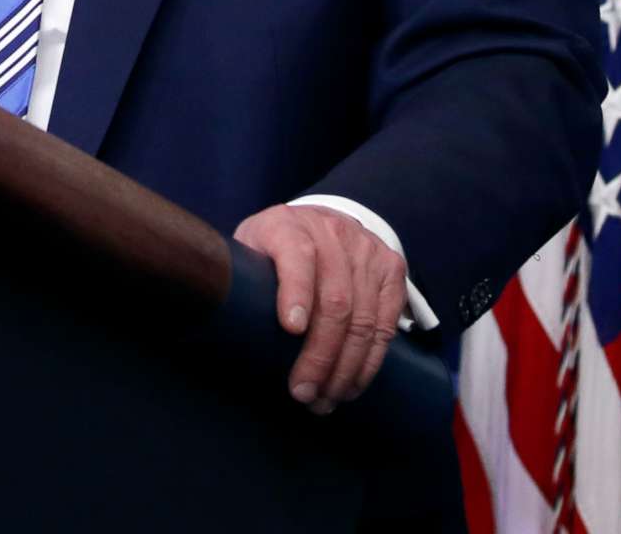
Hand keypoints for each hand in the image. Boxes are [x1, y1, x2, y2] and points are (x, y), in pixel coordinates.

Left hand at [233, 202, 406, 412]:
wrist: (319, 220)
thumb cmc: (273, 249)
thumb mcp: (249, 251)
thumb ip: (242, 280)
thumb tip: (228, 334)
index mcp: (288, 225)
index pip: (296, 256)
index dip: (296, 292)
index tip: (291, 329)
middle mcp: (333, 232)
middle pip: (335, 301)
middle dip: (320, 355)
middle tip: (303, 392)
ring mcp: (367, 250)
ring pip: (363, 319)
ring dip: (346, 368)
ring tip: (326, 399)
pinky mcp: (392, 269)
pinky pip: (386, 324)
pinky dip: (369, 361)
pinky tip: (352, 383)